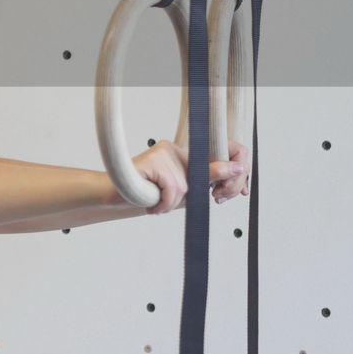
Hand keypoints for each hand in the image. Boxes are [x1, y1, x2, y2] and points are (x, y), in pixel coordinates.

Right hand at [131, 139, 250, 214]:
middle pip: (200, 180)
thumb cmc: (146, 194)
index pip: (215, 160)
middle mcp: (173, 149)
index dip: (230, 177)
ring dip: (171, 204)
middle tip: (167, 204)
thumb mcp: (181, 192)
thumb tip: (238, 168)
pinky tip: (151, 202)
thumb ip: (206, 182)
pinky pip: (172, 188)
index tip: (227, 195)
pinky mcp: (154, 159)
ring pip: (185, 187)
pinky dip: (164, 202)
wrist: (114, 194)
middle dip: (190, 198)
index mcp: (181, 154)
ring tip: (156, 203)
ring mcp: (163, 152)